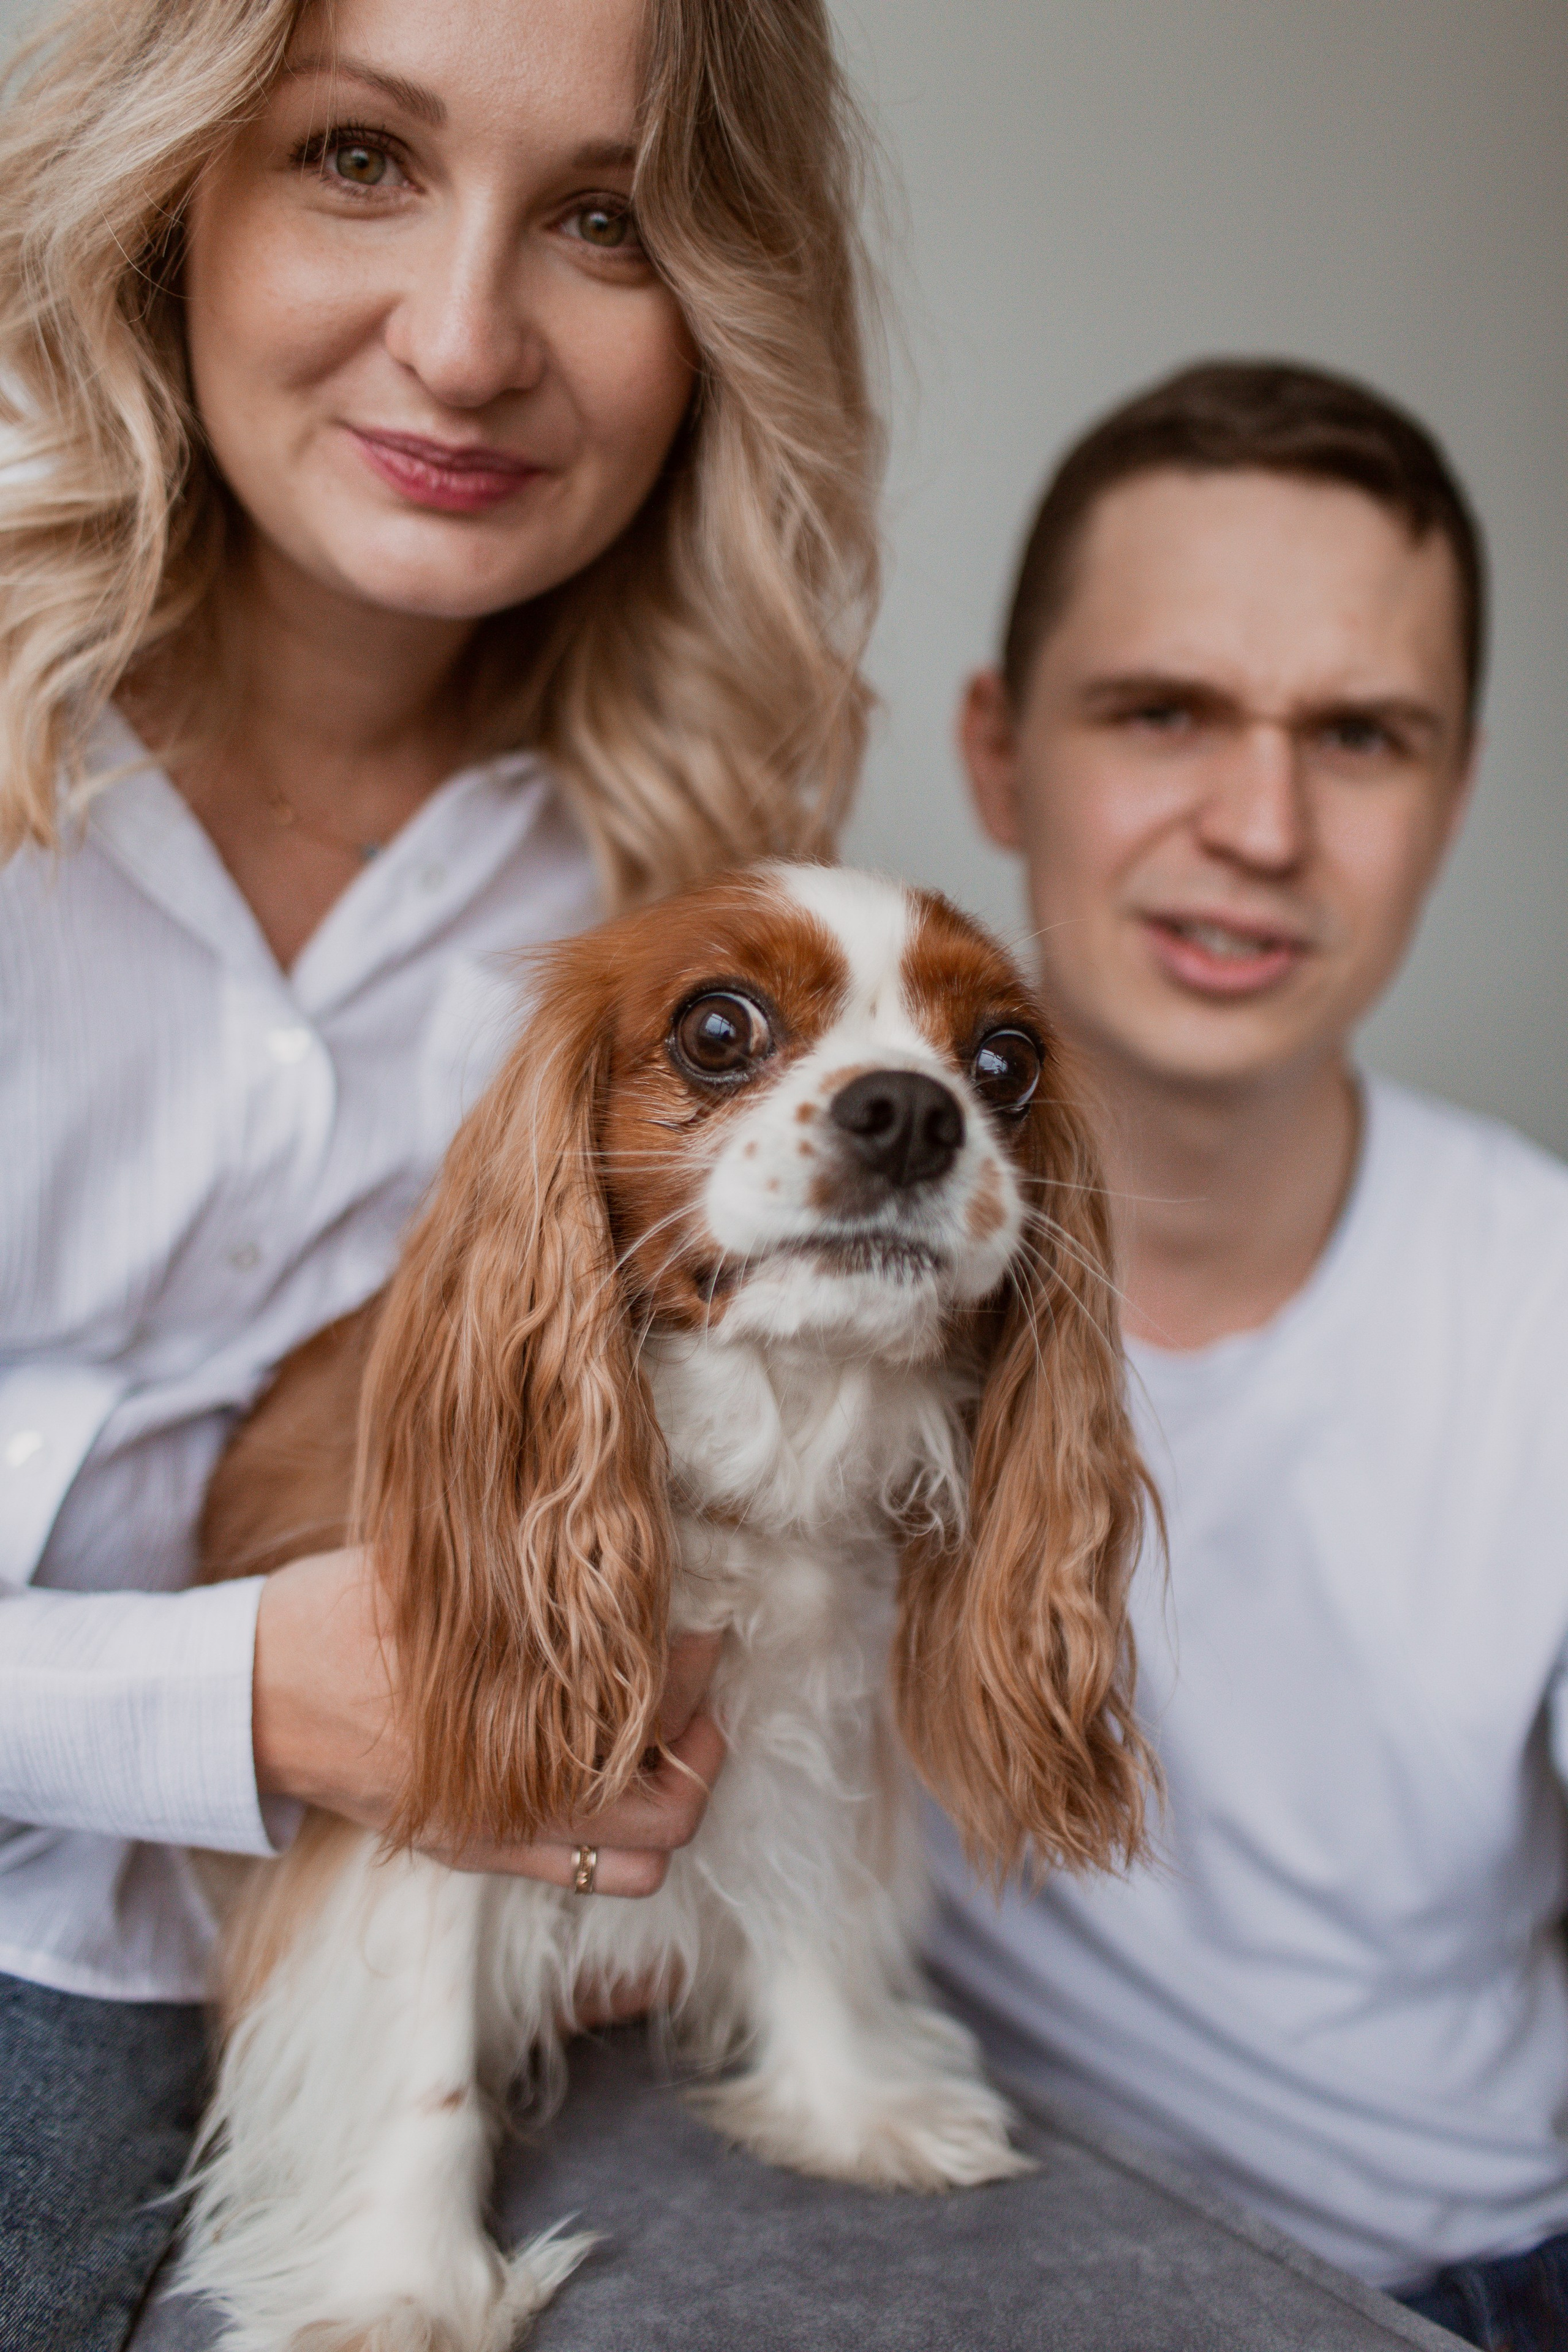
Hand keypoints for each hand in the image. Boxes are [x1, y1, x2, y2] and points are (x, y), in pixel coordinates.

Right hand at [252, 1548, 724, 1894]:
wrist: (246, 1696)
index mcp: (510, 1721)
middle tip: (701, 1684)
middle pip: (669, 1808)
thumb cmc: (334, 1619)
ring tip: (669, 1734)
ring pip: (638, 1860)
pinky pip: (582, 1872)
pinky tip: (611, 1769)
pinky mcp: (471, 1851)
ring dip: (670, 1796)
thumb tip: (602, 1534)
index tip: (707, 1627)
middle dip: (702, 1741)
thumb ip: (523, 1573)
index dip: (695, 1668)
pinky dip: (620, 1832)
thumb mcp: (433, 1575)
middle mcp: (514, 1799)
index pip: (651, 1715)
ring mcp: (495, 1837)